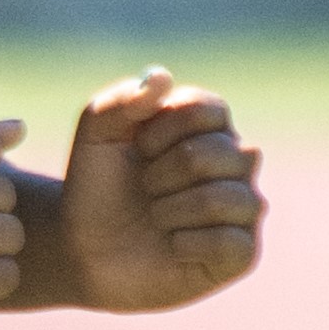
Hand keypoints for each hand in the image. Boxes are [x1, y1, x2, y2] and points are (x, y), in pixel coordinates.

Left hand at [60, 68, 264, 311]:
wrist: (84, 248)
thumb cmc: (98, 188)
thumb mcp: (96, 136)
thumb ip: (122, 100)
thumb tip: (161, 77)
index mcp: (209, 127)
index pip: (206, 108)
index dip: (161, 130)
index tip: (139, 149)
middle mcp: (236, 162)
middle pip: (215, 152)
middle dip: (161, 173)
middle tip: (144, 189)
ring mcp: (244, 207)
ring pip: (224, 197)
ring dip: (170, 210)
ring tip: (156, 217)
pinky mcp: (242, 252)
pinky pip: (229, 243)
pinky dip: (186, 244)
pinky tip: (172, 246)